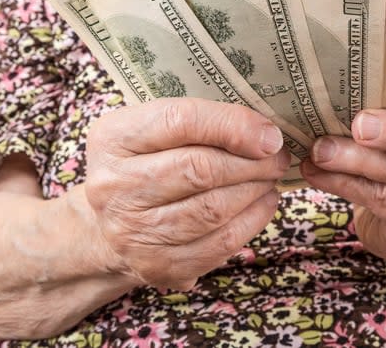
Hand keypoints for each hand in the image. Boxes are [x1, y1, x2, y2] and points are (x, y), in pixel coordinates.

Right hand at [85, 98, 289, 290]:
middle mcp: (113, 186)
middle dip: (252, 162)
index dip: (233, 125)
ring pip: (214, 208)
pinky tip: (262, 203)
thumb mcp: (153, 130)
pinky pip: (220, 243)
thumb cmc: (144, 166)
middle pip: (201, 169)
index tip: (268, 134)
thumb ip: (200, 122)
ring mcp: (132, 231)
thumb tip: (267, 133)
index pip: (180, 120)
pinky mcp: (157, 265)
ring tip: (269, 178)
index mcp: (112, 138)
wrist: (108, 227)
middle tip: (277, 157)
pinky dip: (253, 220)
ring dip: (255, 190)